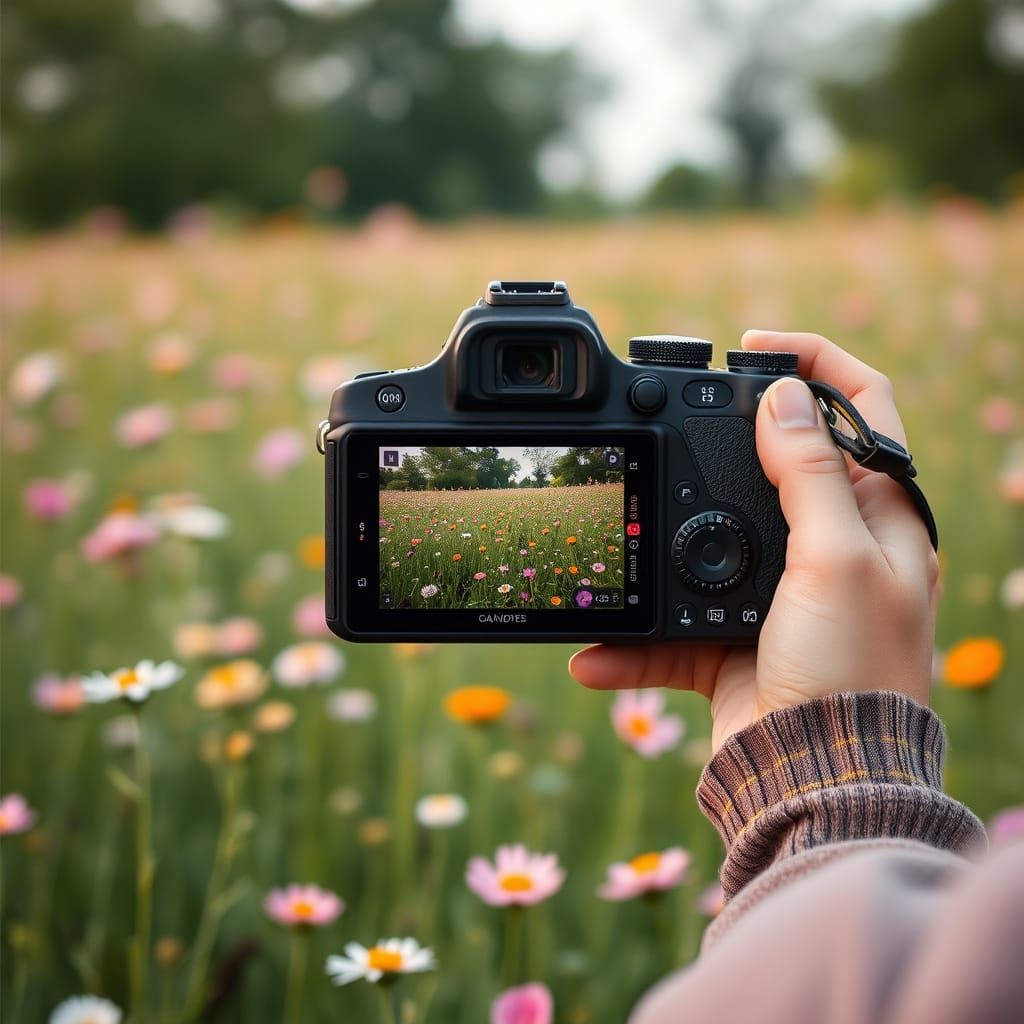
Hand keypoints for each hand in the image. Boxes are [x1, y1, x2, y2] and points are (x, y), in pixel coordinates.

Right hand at [569, 331, 940, 753]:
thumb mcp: (834, 560)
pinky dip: (634, 640)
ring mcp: (776, 591)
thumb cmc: (853, 671)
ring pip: (705, 539)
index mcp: (876, 515)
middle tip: (668, 420)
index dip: (815, 364)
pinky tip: (598, 652)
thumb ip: (806, 475)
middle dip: (719, 439)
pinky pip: (671, 624)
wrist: (817, 780)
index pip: (860, 408)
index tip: (753, 347)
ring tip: (617, 540)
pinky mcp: (731, 638)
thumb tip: (779, 396)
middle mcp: (829, 545)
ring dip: (657, 546)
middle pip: (772, 462)